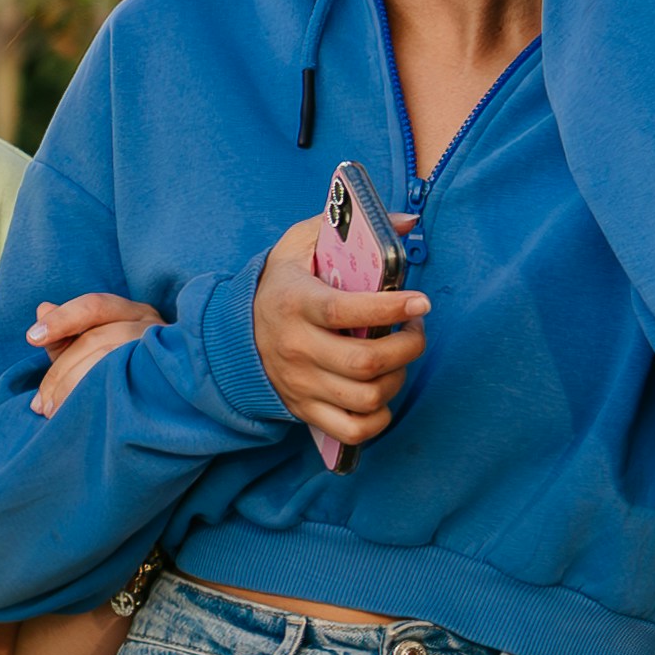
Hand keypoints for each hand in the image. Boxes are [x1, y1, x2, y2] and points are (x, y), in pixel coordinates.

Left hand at [23, 289, 155, 407]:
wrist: (164, 413)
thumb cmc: (120, 374)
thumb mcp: (91, 352)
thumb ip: (66, 335)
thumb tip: (42, 308)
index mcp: (134, 313)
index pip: (94, 306)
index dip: (61, 319)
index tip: (31, 338)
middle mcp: (152, 326)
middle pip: (95, 339)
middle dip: (61, 372)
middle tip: (41, 404)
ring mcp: (162, 354)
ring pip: (109, 364)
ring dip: (74, 389)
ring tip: (52, 412)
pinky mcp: (165, 381)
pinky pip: (125, 389)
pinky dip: (96, 400)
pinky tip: (79, 415)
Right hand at [252, 216, 427, 454]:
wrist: (234, 334)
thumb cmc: (283, 283)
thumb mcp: (302, 243)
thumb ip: (347, 224)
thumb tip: (408, 223)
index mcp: (294, 304)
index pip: (344, 312)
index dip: (389, 310)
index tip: (420, 302)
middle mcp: (295, 349)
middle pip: (364, 363)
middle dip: (408, 347)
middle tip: (415, 329)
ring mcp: (300, 385)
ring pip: (365, 398)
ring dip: (398, 378)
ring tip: (399, 357)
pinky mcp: (305, 410)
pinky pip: (354, 430)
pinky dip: (379, 418)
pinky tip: (383, 392)